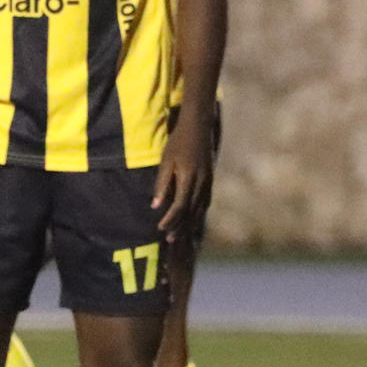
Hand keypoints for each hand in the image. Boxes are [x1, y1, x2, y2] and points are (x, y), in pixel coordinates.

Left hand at [152, 111, 213, 237]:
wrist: (198, 127)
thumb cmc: (178, 142)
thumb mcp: (166, 161)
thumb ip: (161, 184)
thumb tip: (155, 206)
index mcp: (188, 178)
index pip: (179, 206)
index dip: (170, 220)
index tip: (160, 228)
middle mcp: (201, 183)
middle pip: (191, 211)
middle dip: (180, 227)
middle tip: (170, 240)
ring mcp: (208, 181)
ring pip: (200, 208)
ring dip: (190, 223)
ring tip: (180, 235)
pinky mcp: (210, 179)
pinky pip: (206, 201)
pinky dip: (199, 213)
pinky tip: (194, 219)